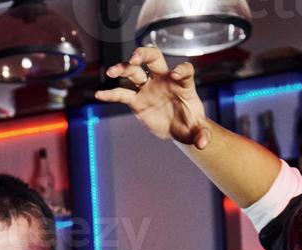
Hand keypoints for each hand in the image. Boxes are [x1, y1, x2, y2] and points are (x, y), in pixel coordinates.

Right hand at [94, 48, 211, 147]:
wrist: (177, 129)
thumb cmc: (191, 124)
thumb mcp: (199, 131)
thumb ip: (202, 135)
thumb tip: (202, 143)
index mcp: (183, 84)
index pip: (185, 70)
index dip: (182, 69)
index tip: (176, 73)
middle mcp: (164, 80)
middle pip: (154, 58)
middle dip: (144, 54)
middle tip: (135, 58)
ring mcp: (148, 88)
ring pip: (134, 71)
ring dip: (123, 68)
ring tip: (112, 72)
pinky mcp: (136, 100)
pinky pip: (122, 94)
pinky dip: (110, 94)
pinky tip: (99, 94)